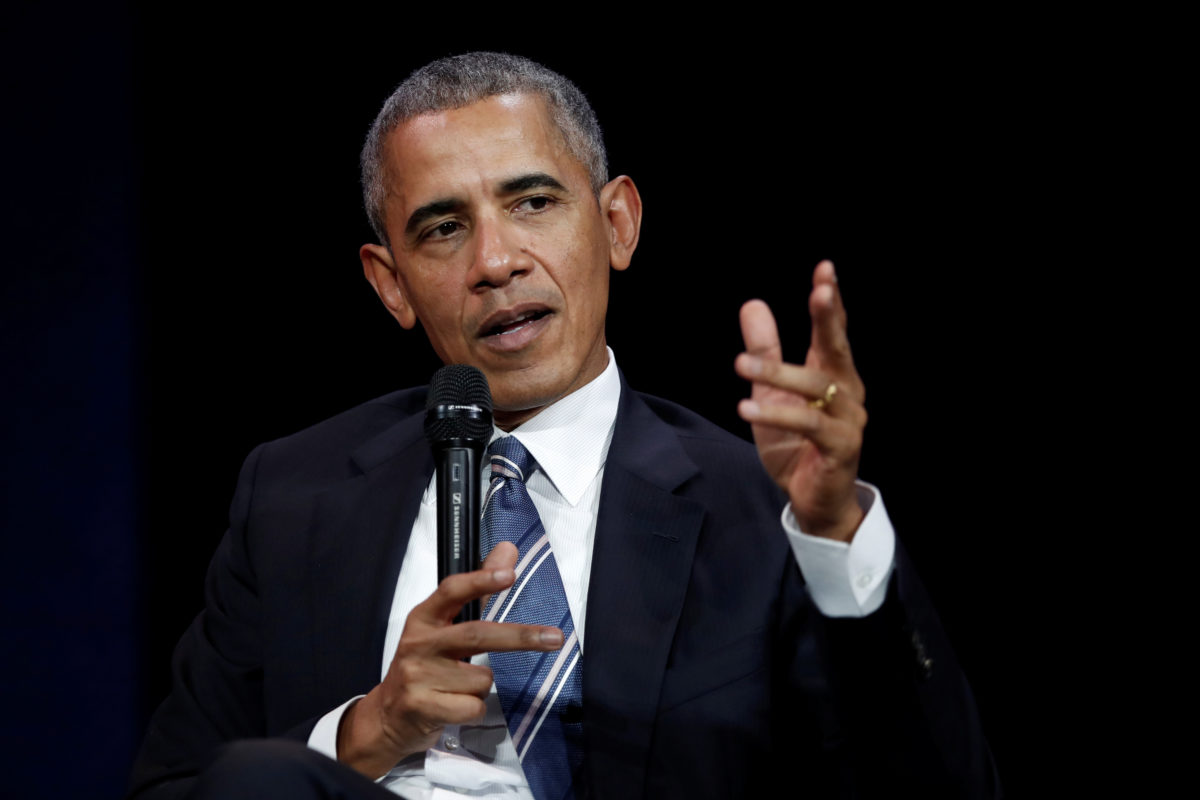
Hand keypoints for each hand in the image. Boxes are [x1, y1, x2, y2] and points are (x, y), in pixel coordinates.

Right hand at [336, 542, 563, 777]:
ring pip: (482, 678)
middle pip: (477, 635)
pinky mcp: (422, 707)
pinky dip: (473, 709)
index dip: (480, 581)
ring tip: (459, 689)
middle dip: (520, 637)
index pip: (452, 591)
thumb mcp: (444, 626)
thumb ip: (478, 589)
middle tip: (555, 638)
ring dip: (482, 687)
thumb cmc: (425, 665)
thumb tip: (507, 550)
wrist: (389, 717)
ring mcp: (417, 676)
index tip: (510, 574)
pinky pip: (473, 707)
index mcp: (423, 618)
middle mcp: (419, 643)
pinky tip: (453, 707)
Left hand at [735, 261, 867, 541]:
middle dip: (829, 318)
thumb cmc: (795, 444)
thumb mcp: (770, 393)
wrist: (812, 500)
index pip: (832, 331)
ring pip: (815, 387)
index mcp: (832, 374)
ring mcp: (848, 420)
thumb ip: (765, 351)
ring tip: (739, 365)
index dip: (830, 302)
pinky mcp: (841, 447)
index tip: (825, 269)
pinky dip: (776, 414)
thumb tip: (753, 304)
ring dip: (776, 374)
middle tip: (820, 290)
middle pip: (838, 348)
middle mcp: (847, 392)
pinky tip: (745, 408)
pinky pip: (809, 425)